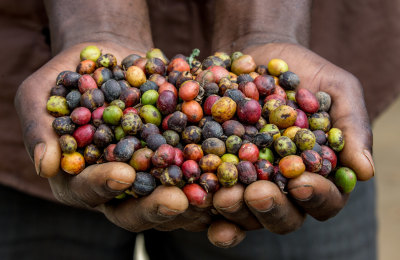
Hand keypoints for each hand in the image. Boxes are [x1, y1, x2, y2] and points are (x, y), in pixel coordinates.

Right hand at [14, 42, 214, 234]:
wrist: (109, 58)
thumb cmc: (67, 75)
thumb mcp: (41, 94)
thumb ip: (41, 129)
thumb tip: (45, 165)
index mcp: (80, 178)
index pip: (89, 191)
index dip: (104, 185)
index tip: (124, 175)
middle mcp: (117, 186)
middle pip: (135, 208)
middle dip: (156, 206)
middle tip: (178, 201)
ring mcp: (149, 175)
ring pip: (170, 197)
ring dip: (192, 199)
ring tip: (211, 193)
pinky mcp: (176, 158)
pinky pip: (195, 170)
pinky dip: (211, 171)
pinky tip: (229, 168)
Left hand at [208, 42, 374, 245]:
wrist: (260, 55)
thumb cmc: (305, 73)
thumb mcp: (337, 90)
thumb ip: (352, 127)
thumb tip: (366, 171)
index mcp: (317, 175)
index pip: (324, 200)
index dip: (315, 196)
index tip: (301, 182)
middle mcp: (283, 187)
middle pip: (282, 216)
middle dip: (270, 208)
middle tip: (256, 193)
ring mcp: (248, 183)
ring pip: (244, 213)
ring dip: (234, 209)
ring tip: (223, 194)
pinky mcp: (217, 172)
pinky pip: (210, 193)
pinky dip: (203, 201)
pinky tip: (195, 198)